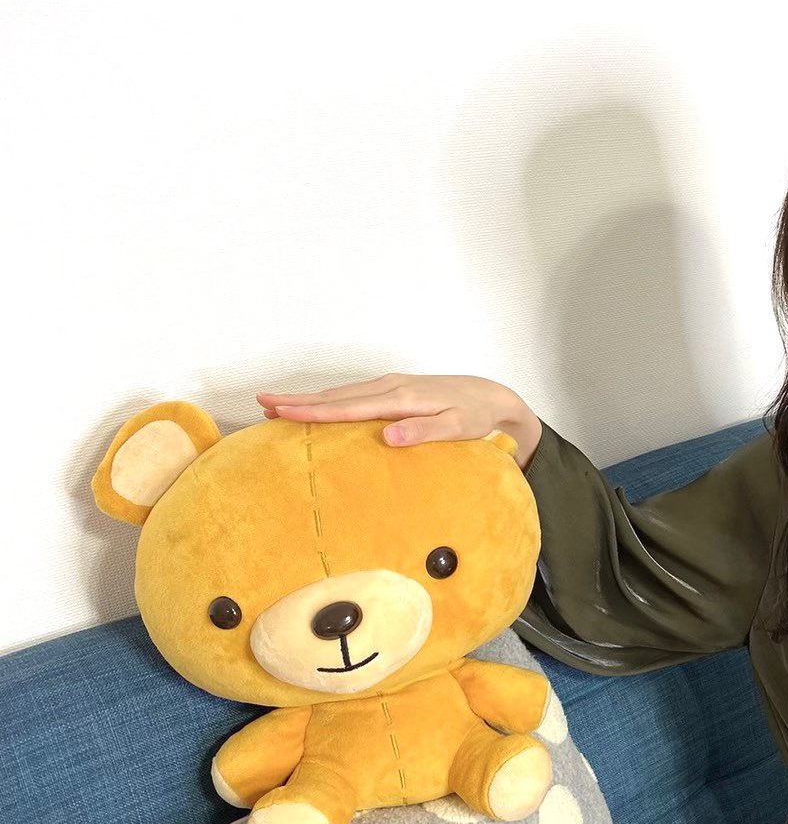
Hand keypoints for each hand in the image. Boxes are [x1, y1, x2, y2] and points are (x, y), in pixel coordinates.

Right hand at [256, 373, 542, 470]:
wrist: (491, 396)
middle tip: (261, 404)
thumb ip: (424, 431)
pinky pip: (353, 396)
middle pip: (335, 397)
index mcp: (400, 399)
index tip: (281, 413)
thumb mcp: (457, 427)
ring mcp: (390, 386)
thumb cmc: (475, 415)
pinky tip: (313, 406)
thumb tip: (389, 437)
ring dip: (307, 399)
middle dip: (297, 401)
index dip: (312, 412)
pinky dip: (328, 400)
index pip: (347, 408)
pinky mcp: (393, 390)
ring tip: (274, 405)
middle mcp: (390, 388)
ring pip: (340, 394)